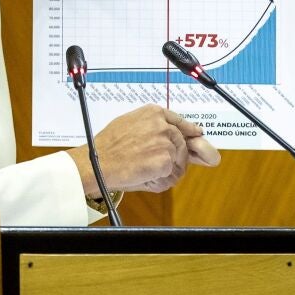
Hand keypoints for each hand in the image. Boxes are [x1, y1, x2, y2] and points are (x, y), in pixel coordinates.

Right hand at [67, 104, 219, 196]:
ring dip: (165, 171)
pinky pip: (172, 175)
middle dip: (173, 158)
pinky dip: (160, 181)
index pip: (178, 121)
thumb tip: (171, 132)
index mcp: (153, 113)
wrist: (96, 163)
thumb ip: (152, 126)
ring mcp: (165, 142)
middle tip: (153, 166)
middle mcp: (162, 125)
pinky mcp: (165, 160)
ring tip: (143, 170)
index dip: (189, 129)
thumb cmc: (107, 147)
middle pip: (181, 144)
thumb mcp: (129, 124)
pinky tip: (144, 177)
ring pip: (178, 162)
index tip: (197, 133)